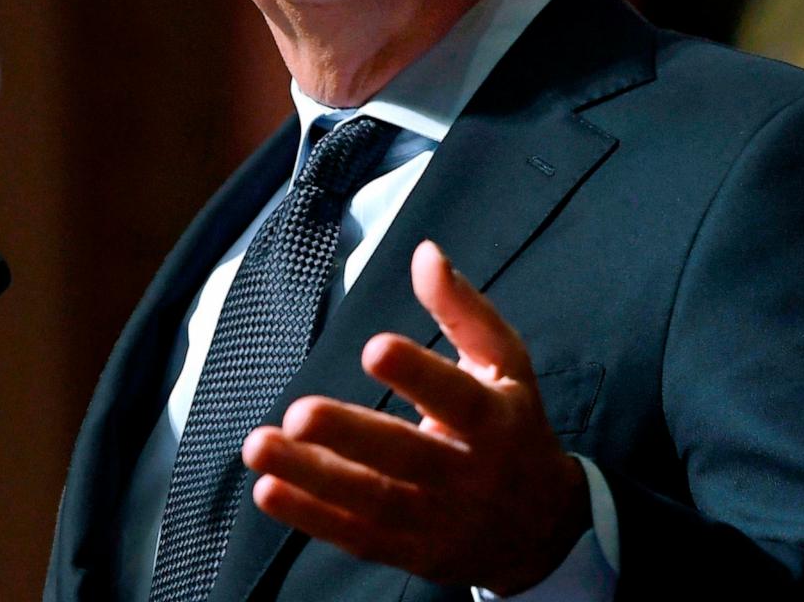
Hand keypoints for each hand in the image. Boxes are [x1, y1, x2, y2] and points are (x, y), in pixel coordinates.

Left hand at [241, 239, 589, 594]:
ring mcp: (438, 519)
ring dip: (312, 477)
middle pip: (406, 457)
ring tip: (259, 446)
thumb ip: (463, 308)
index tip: (374, 346)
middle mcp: (468, 473)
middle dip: (350, 436)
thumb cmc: (515, 425)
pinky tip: (268, 489)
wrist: (544, 529)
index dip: (419, 373)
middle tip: (298, 413)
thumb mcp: (506, 363)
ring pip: (372, 501)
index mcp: (495, 419)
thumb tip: (425, 252)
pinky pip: (357, 535)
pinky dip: (311, 516)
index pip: (458, 397)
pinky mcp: (411, 551)